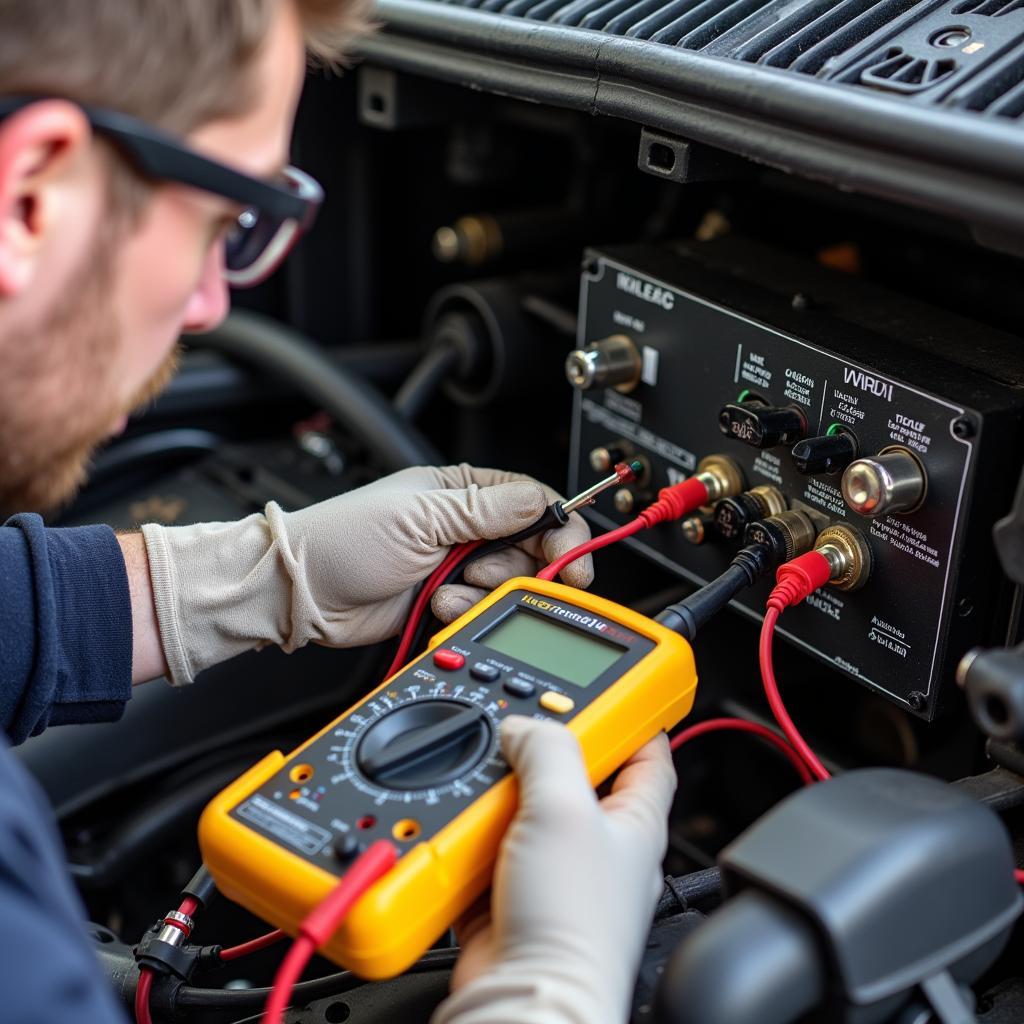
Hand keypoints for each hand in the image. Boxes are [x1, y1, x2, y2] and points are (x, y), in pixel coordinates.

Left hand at [140, 464, 592, 684]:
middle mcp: (465, 526)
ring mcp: (456, 565)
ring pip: (509, 583)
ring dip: (487, 590)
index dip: (559, 529)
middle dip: (522, 566)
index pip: (533, 503)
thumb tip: (541, 503)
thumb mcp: (420, 516)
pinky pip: (482, 609)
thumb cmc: (342, 540)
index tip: (568, 557)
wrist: (301, 594)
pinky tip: (439, 603)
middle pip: (531, 547)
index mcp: (462, 491)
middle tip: (493, 573)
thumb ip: (486, 510)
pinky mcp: (446, 600)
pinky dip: (467, 610)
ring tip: (450, 586)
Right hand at [432, 717, 675, 1023]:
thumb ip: (547, 751)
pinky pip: (486, 843)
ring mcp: (551, 868)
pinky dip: (468, 829)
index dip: (631, 716)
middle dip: (543, 747)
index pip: (648, 753)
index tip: (607, 688)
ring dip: (498, 789)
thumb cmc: (572, 926)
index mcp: (635, 821)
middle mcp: (596, 844)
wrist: (523, 1000)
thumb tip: (524, 725)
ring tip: (483, 774)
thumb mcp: (565, 811)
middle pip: (573, 772)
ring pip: (523, 806)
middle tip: (520, 725)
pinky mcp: (507, 891)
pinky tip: (458, 821)